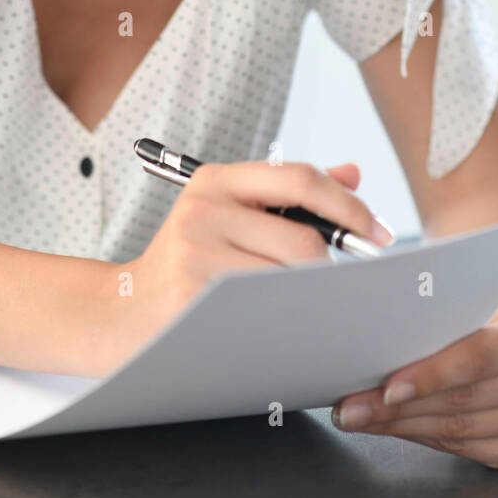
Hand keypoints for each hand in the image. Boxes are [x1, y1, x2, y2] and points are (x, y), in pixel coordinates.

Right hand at [99, 159, 391, 374]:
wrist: (120, 312)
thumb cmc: (187, 263)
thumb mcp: (228, 213)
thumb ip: (290, 193)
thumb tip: (354, 173)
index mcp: (215, 180)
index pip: (300, 179)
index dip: (348, 206)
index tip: (378, 232)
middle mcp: (202, 208)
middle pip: (303, 238)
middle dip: (329, 267)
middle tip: (333, 287)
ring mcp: (194, 254)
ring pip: (289, 278)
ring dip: (307, 297)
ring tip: (295, 306)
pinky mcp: (192, 298)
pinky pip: (266, 310)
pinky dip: (284, 319)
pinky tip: (278, 324)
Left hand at [331, 291, 497, 469]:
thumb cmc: (483, 298)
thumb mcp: (466, 286)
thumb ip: (434, 302)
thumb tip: (370, 317)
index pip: (476, 357)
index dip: (429, 375)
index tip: (386, 388)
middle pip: (460, 401)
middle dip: (395, 408)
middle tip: (348, 408)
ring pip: (457, 429)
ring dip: (400, 426)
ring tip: (357, 416)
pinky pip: (465, 448)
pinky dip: (423, 437)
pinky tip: (393, 426)